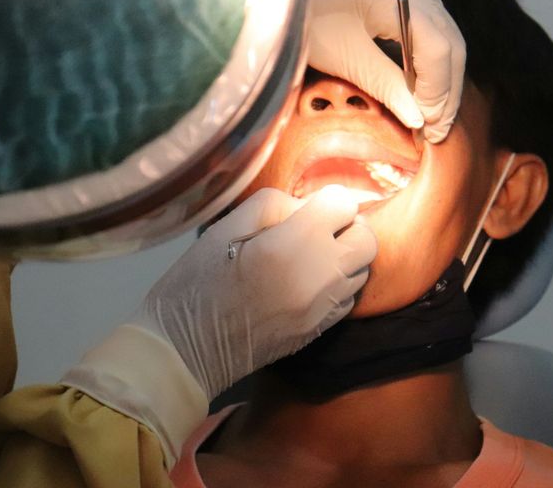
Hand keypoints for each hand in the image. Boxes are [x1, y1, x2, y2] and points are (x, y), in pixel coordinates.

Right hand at [62, 186, 375, 462]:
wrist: (186, 352)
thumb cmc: (195, 284)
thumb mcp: (222, 230)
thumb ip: (271, 206)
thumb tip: (305, 207)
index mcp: (294, 245)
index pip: (344, 204)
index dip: (325, 200)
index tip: (303, 208)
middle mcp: (321, 276)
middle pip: (367, 238)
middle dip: (346, 226)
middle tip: (314, 228)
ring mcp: (324, 308)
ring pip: (363, 269)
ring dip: (344, 255)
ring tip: (309, 255)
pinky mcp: (320, 331)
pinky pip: (349, 297)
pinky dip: (338, 283)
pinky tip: (307, 282)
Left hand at [307, 0, 464, 143]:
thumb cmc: (306, 12)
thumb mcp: (343, 54)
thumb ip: (384, 84)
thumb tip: (417, 119)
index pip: (440, 50)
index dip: (438, 93)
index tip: (428, 127)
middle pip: (451, 43)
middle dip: (446, 90)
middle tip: (436, 130)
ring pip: (445, 38)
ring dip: (440, 78)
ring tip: (429, 116)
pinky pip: (430, 32)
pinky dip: (428, 63)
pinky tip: (417, 89)